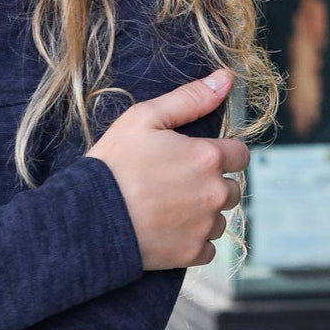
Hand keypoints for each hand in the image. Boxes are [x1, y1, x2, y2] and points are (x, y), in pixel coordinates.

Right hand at [87, 69, 248, 269]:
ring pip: (220, 220)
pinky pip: (207, 249)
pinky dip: (192, 242)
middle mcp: (214, 192)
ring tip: (168, 210)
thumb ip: (190, 98)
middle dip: (211, 186)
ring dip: (203, 215)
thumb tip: (226, 77)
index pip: (240, 155)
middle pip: (232, 189)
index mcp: (208, 157)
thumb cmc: (113, 165)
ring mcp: (204, 225)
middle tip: (175, 185)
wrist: (88, 218)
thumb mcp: (144, 118)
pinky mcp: (191, 252)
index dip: (220, 154)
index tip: (195, 159)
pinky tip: (167, 232)